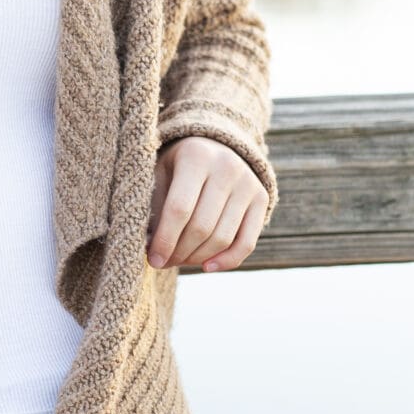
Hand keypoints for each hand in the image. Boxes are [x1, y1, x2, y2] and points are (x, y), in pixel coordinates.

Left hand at [146, 135, 264, 273]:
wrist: (213, 146)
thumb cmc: (176, 167)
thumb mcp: (159, 175)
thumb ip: (154, 208)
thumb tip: (151, 250)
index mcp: (196, 156)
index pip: (179, 209)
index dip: (164, 240)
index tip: (152, 259)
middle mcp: (227, 166)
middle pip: (201, 227)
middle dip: (179, 252)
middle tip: (163, 262)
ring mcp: (248, 183)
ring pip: (223, 238)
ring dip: (197, 258)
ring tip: (179, 260)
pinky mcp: (261, 199)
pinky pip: (247, 242)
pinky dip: (228, 261)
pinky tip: (207, 267)